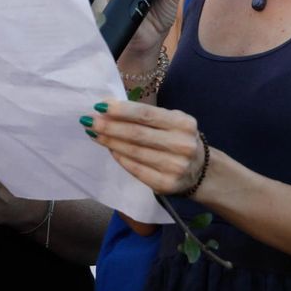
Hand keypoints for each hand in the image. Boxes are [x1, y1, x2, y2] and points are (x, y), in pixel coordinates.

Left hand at [84, 99, 205, 196]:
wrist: (201, 172)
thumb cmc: (179, 140)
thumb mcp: (172, 122)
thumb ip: (147, 116)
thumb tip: (108, 108)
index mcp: (184, 123)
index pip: (147, 114)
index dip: (121, 110)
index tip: (100, 105)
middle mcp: (181, 145)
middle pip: (137, 133)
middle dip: (110, 126)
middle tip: (89, 121)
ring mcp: (175, 167)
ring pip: (134, 152)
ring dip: (110, 142)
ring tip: (94, 134)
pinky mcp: (166, 184)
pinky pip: (136, 169)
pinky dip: (120, 158)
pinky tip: (110, 149)